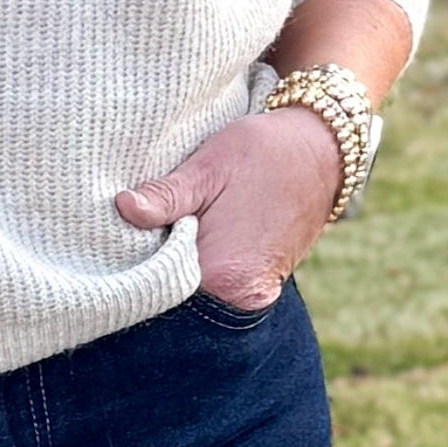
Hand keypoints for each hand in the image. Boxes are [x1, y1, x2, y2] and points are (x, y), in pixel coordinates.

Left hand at [116, 104, 341, 311]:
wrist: (324, 150)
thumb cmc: (265, 152)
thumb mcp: (209, 167)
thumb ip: (166, 195)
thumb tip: (124, 208)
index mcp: (220, 274)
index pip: (157, 282)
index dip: (138, 257)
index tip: (125, 234)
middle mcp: (240, 296)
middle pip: (177, 290)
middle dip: (159, 262)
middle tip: (147, 226)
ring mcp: (256, 295)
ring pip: (197, 288)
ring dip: (181, 263)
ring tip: (176, 228)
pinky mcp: (265, 287)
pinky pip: (221, 284)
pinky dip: (205, 264)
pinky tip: (199, 236)